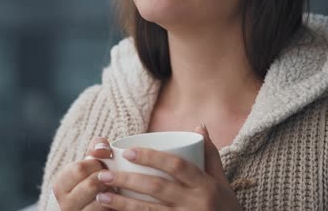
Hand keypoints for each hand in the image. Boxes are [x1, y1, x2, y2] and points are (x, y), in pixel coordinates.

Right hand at [52, 137, 114, 210]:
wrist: (93, 204)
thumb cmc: (93, 178)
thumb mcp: (90, 161)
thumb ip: (96, 147)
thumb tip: (103, 148)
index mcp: (61, 184)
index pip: (79, 168)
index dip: (96, 164)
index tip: (101, 165)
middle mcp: (65, 203)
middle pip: (91, 185)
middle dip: (106, 178)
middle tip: (110, 176)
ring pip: (100, 201)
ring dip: (112, 191)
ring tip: (113, 187)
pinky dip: (115, 204)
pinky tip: (116, 200)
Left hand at [93, 125, 241, 209]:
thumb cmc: (225, 207)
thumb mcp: (222, 182)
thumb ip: (210, 155)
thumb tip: (199, 126)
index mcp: (205, 185)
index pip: (176, 166)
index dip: (152, 157)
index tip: (127, 152)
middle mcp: (196, 203)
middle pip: (158, 188)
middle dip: (128, 180)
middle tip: (104, 174)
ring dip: (122, 204)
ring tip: (101, 194)